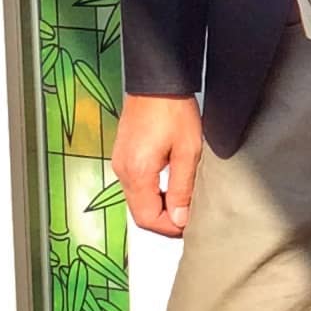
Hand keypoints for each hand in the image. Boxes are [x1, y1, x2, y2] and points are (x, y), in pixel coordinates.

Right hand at [112, 93, 204, 237]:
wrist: (156, 81)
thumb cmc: (173, 110)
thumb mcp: (187, 152)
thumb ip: (182, 188)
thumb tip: (179, 219)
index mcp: (137, 173)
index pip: (148, 219)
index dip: (170, 228)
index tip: (190, 224)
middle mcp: (123, 171)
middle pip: (140, 213)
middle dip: (165, 220)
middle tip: (189, 215)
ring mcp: (120, 164)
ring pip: (137, 201)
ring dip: (159, 206)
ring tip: (184, 200)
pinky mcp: (123, 156)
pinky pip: (135, 186)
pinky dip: (152, 193)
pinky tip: (170, 185)